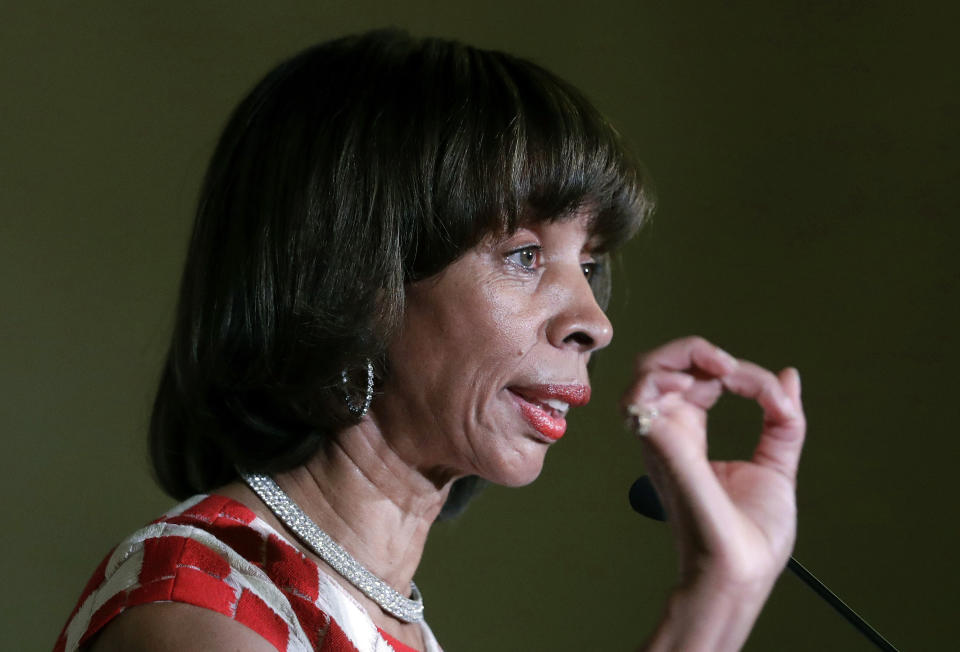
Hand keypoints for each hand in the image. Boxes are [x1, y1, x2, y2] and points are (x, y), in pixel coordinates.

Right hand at [624, 337, 805, 649]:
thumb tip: (788, 378)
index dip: (730, 370)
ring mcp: (662, 440)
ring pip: (644, 371)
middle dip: (696, 350)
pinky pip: (639, 398)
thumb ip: (781, 421)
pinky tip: (702, 386)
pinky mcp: (663, 448)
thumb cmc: (749, 538)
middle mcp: (669, 434)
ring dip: (682, 356)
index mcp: (689, 436)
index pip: (694, 378)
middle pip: (659, 365)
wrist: (742, 573)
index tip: (768, 393)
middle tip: (732, 367)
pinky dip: (665, 378)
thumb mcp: (776, 466)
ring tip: (721, 369)